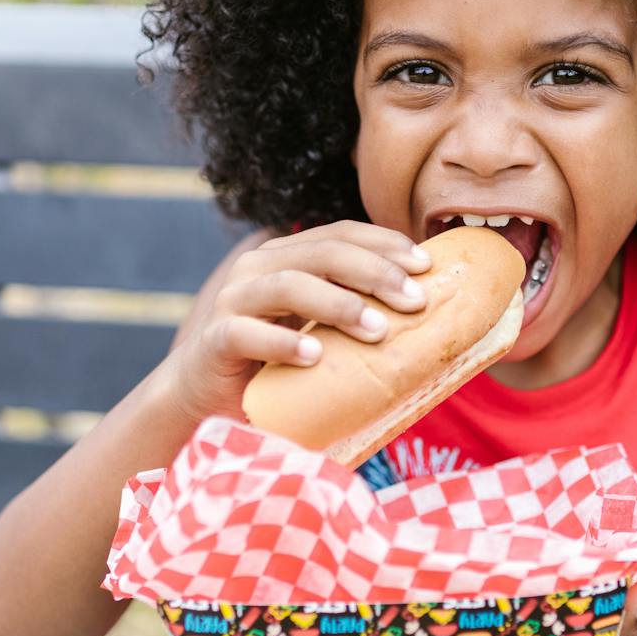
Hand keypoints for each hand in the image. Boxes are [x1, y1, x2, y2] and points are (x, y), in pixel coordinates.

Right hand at [158, 222, 430, 424]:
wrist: (208, 401)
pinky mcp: (215, 340)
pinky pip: (247, 333)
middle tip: (415, 301)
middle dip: (375, 272)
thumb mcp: (322, 332)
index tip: (426, 265)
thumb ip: (356, 315)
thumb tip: (428, 314)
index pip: (342, 234)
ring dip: (338, 304)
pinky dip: (283, 343)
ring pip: (288, 284)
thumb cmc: (278, 366)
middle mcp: (259, 269)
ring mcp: (234, 301)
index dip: (385, 244)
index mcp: (288, 258)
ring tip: (378, 331)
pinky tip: (314, 357)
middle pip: (323, 253)